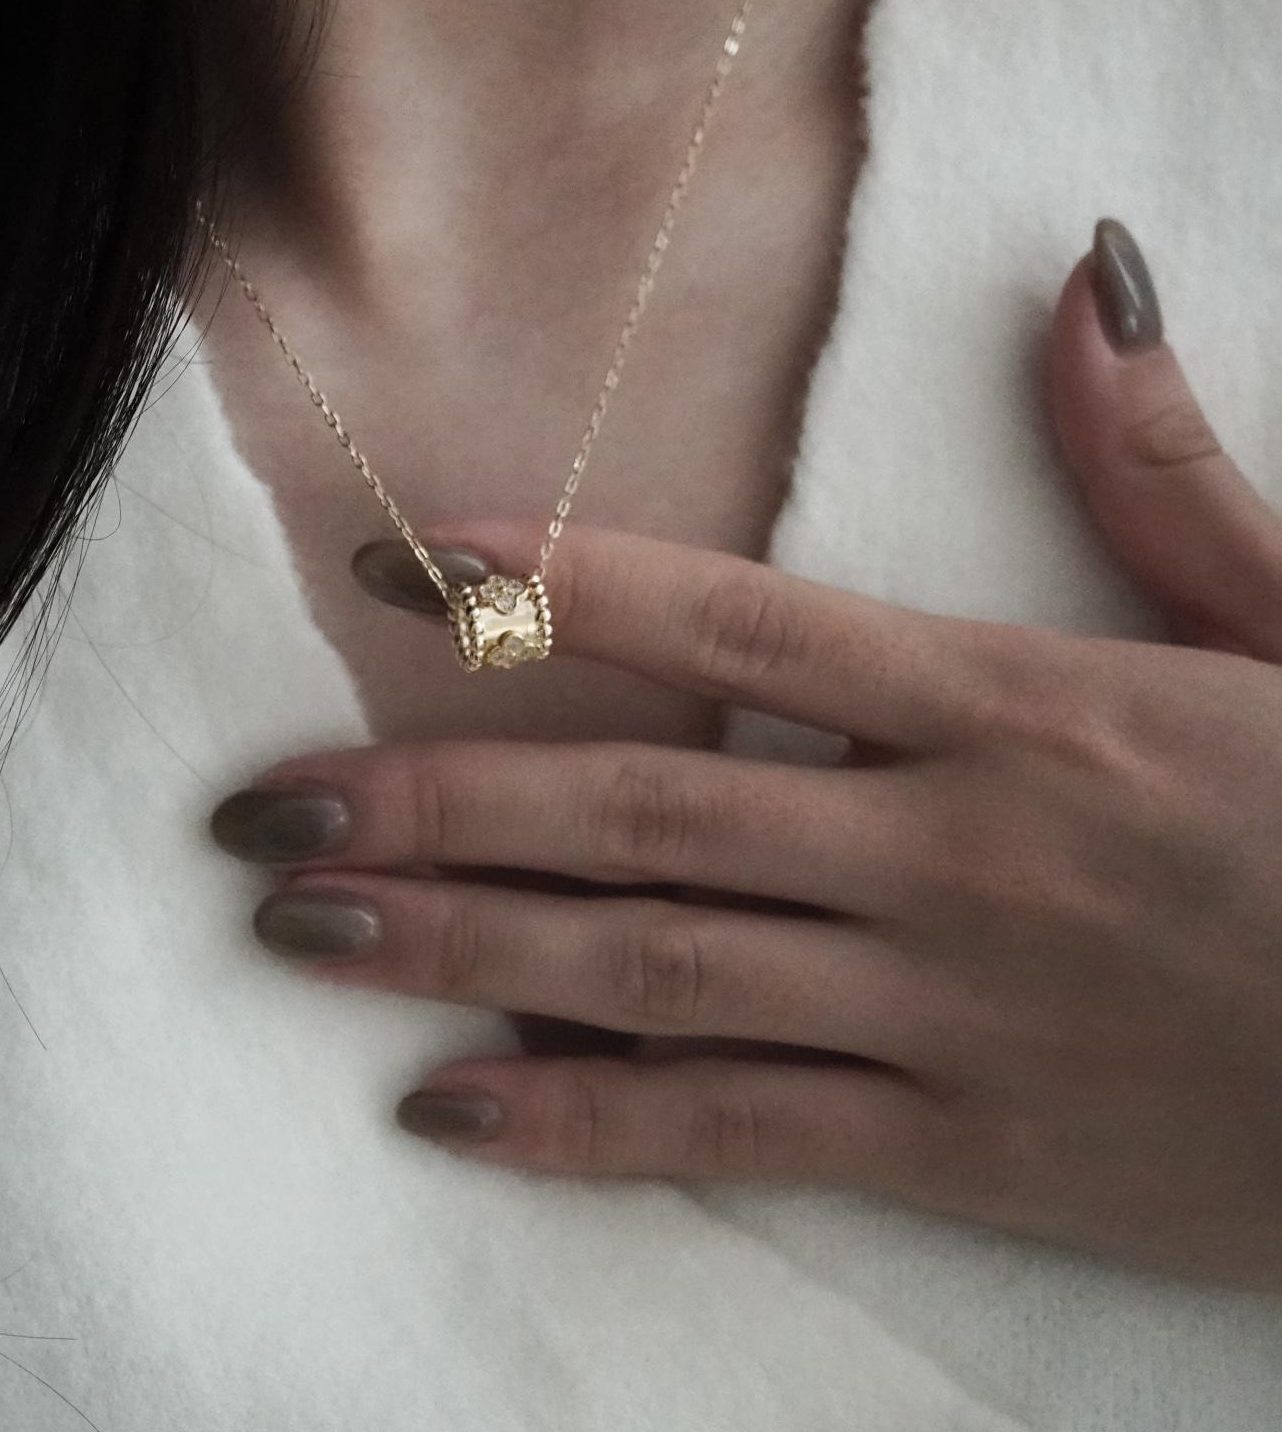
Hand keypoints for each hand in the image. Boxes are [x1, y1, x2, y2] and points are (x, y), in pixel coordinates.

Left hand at [209, 221, 1281, 1289]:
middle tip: (265, 806)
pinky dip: (585, 1124)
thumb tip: (1080, 278)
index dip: (555, 583)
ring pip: (653, 964)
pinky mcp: (972, 1153)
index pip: (737, 617)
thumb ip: (1166, 470)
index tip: (399, 561)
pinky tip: (445, 1108)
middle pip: (642, 802)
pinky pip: (739, 1133)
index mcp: (1022, 703)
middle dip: (437, 794)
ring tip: (301, 927)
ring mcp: (948, 1011)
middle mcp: (950, 849)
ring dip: (460, 942)